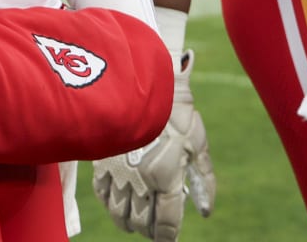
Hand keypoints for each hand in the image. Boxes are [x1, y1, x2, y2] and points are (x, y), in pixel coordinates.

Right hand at [91, 50, 215, 240]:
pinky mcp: (100, 159)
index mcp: (166, 178)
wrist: (140, 80)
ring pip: (118, 211)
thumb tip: (205, 210)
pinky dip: (109, 203)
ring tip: (134, 223)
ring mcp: (117, 171)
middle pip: (141, 221)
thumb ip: (204, 180)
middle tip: (153, 230)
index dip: (167, 236)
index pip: (166, 223)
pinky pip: (101, 192)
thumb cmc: (175, 110)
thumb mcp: (199, 143)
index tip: (168, 239)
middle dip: (149, 231)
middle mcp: (140, 180)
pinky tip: (115, 202)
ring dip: (127, 222)